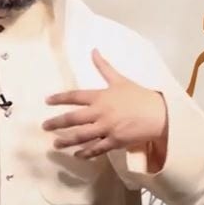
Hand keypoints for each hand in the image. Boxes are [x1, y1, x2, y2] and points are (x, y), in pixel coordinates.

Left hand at [42, 49, 167, 159]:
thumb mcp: (120, 79)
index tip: (47, 101)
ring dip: (67, 140)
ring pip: (82, 136)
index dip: (59, 98)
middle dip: (57, 123)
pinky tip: (77, 154)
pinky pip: (96, 149)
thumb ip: (104, 66)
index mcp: (101, 96)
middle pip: (73, 119)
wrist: (159, 114)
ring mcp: (107, 128)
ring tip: (55, 144)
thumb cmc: (139, 96)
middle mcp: (101, 112)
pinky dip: (86, 153)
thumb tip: (93, 50)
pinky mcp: (115, 141)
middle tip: (44, 126)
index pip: (75, 96)